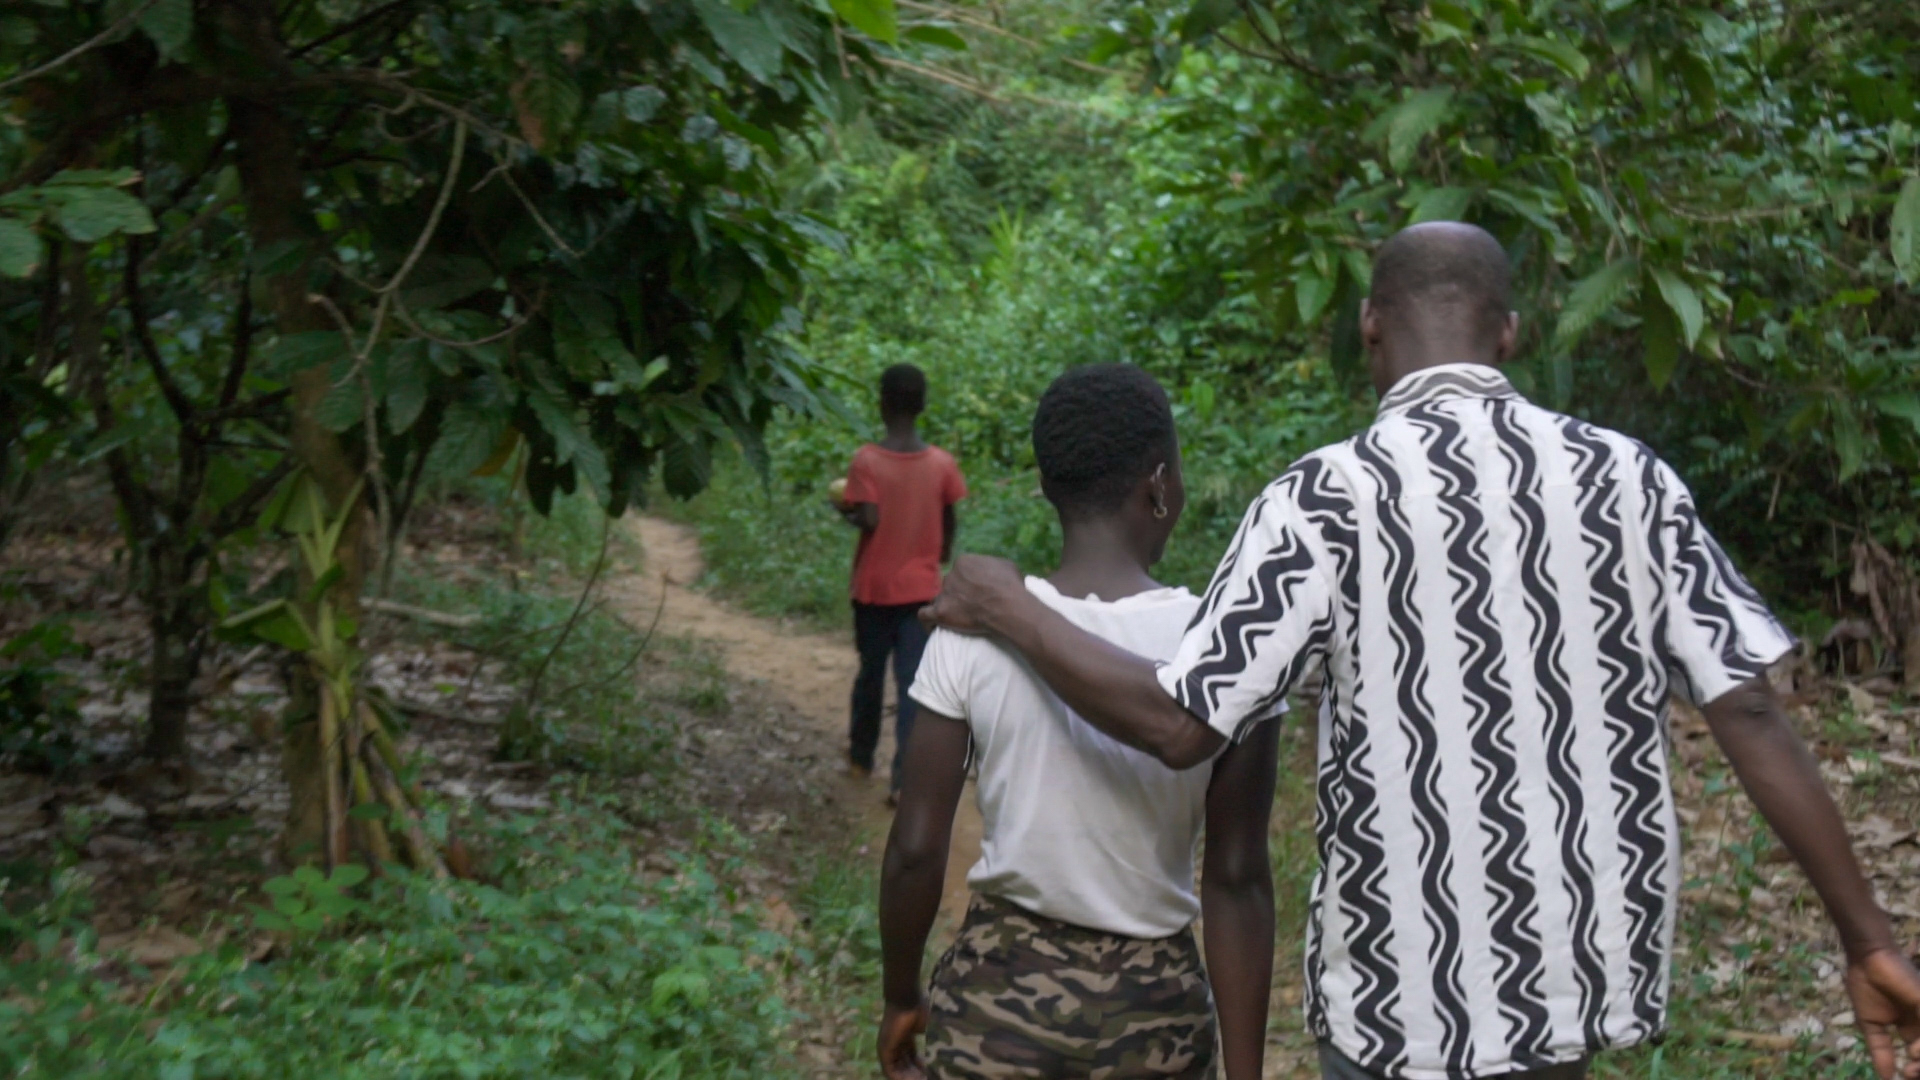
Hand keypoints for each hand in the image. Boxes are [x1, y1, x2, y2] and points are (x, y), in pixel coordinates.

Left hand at [877, 998, 930, 1079]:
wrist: (907, 997)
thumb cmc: (920, 1007)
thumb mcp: (929, 1027)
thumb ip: (932, 1039)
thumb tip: (944, 1050)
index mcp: (905, 1037)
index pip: (911, 1058)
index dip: (921, 1067)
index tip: (932, 1072)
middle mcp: (895, 1044)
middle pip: (905, 1065)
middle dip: (916, 1074)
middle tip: (929, 1078)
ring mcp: (888, 1047)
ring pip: (897, 1070)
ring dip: (909, 1078)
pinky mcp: (883, 1050)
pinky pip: (890, 1071)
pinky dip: (900, 1078)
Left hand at [920, 554, 1022, 634]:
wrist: (1007, 606)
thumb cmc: (1010, 586)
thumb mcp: (1006, 567)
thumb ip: (993, 567)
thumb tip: (993, 573)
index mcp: (964, 562)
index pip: (960, 571)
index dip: (968, 582)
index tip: (977, 593)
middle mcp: (950, 575)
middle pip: (949, 585)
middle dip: (956, 594)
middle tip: (969, 607)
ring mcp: (944, 594)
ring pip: (938, 599)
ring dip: (944, 606)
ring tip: (953, 618)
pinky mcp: (940, 612)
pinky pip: (925, 615)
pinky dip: (928, 621)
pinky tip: (933, 627)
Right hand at [1847, 947, 1919, 1078]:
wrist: (1865, 960)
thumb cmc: (1866, 986)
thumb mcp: (1870, 1024)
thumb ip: (1880, 1049)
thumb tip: (1885, 1077)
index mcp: (1912, 1028)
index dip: (1915, 1068)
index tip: (1903, 1074)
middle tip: (1908, 1072)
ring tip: (1911, 1060)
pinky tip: (1913, 1050)